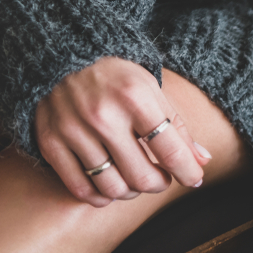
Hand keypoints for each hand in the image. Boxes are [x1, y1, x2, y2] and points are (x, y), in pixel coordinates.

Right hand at [35, 58, 210, 206]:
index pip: (170, 152)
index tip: (194, 179)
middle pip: (141, 177)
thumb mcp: (151, 90)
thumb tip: (202, 161)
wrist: (61, 56)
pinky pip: (81, 189)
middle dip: (159, 184)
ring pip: (112, 187)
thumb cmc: (115, 77)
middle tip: (161, 177)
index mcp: (134, 98)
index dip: (188, 173)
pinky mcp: (50, 142)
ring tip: (135, 179)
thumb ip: (176, 126)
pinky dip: (101, 197)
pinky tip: (111, 186)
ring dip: (131, 192)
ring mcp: (72, 130)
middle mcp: (101, 115)